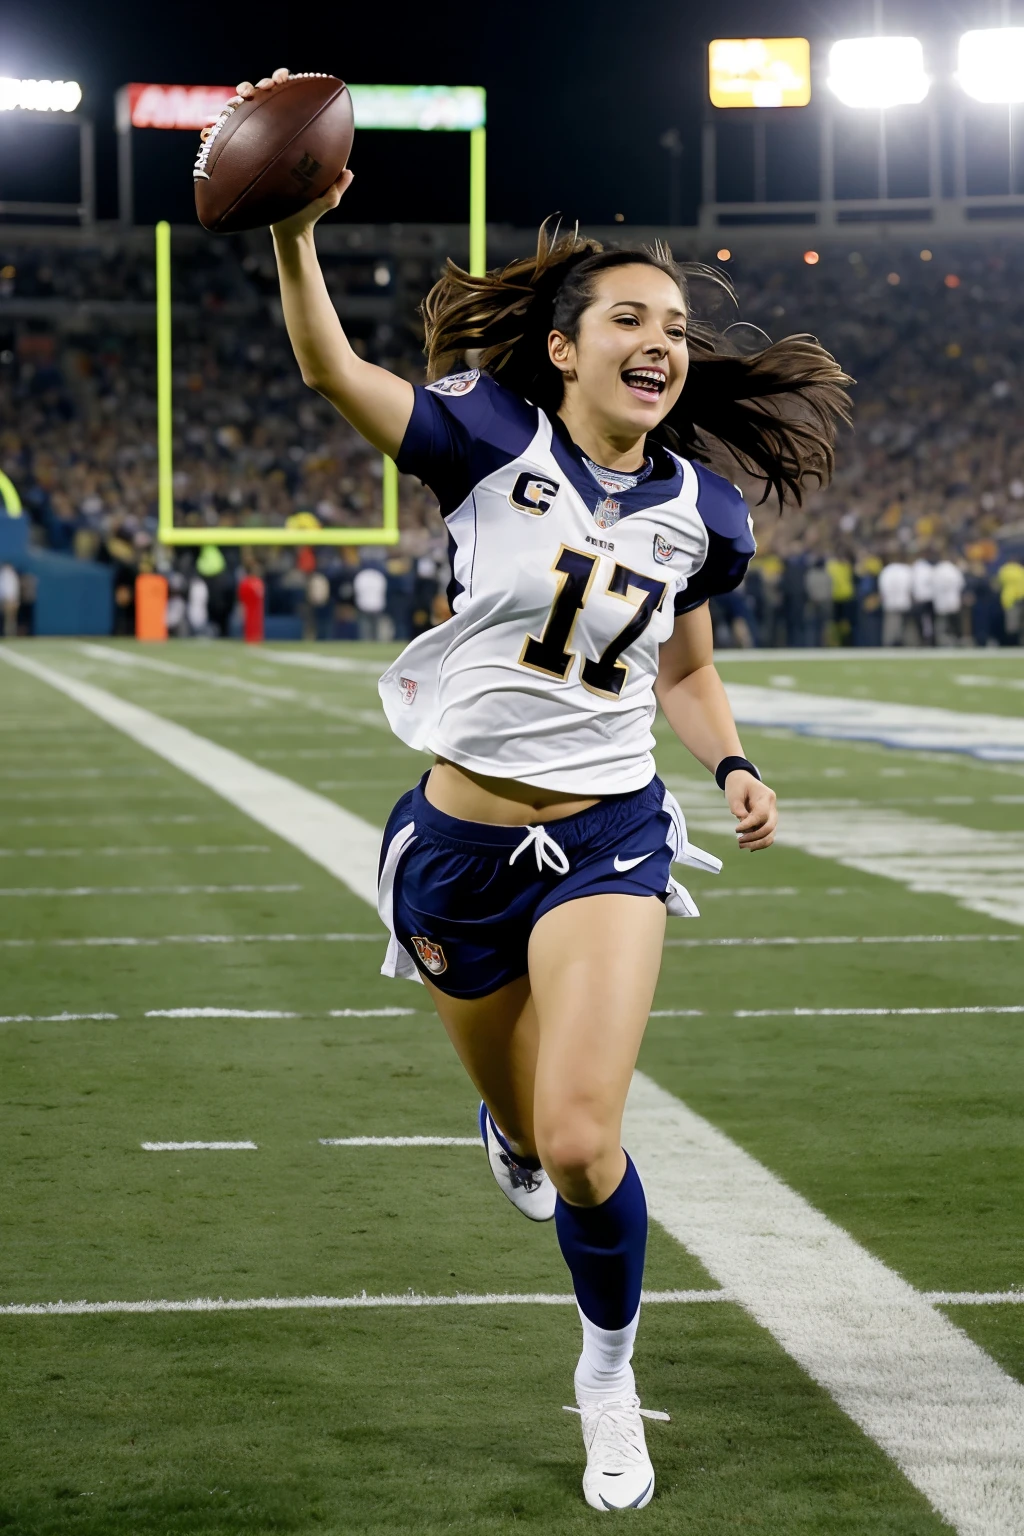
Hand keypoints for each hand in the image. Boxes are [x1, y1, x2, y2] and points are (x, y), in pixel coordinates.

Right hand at [199, 68, 354, 237]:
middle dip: (254, 87)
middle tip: (254, 92)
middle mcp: (274, 136)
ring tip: (230, 106)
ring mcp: (256, 147)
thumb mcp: (327, 200)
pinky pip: (225, 144)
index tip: (282, 80)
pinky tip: (206, 133)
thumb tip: (348, 172)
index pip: (288, 99)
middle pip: (260, 100)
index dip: (283, 82)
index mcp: (295, 136)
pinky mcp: (242, 160)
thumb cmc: (309, 213)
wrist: (290, 230)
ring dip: (232, 105)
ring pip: (239, 116)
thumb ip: (337, 186)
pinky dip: (214, 136)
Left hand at [725, 771, 776, 850]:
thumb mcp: (734, 794)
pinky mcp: (768, 822)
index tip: (736, 829)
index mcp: (766, 796)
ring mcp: (772, 815)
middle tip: (739, 841)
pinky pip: (768, 836)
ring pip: (771, 834)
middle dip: (754, 837)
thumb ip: (739, 810)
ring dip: (757, 843)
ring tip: (742, 846)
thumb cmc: (738, 786)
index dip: (749, 825)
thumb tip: (744, 828)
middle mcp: (772, 807)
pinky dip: (760, 843)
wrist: (743, 781)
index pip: (761, 815)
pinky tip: (749, 846)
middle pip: (769, 827)